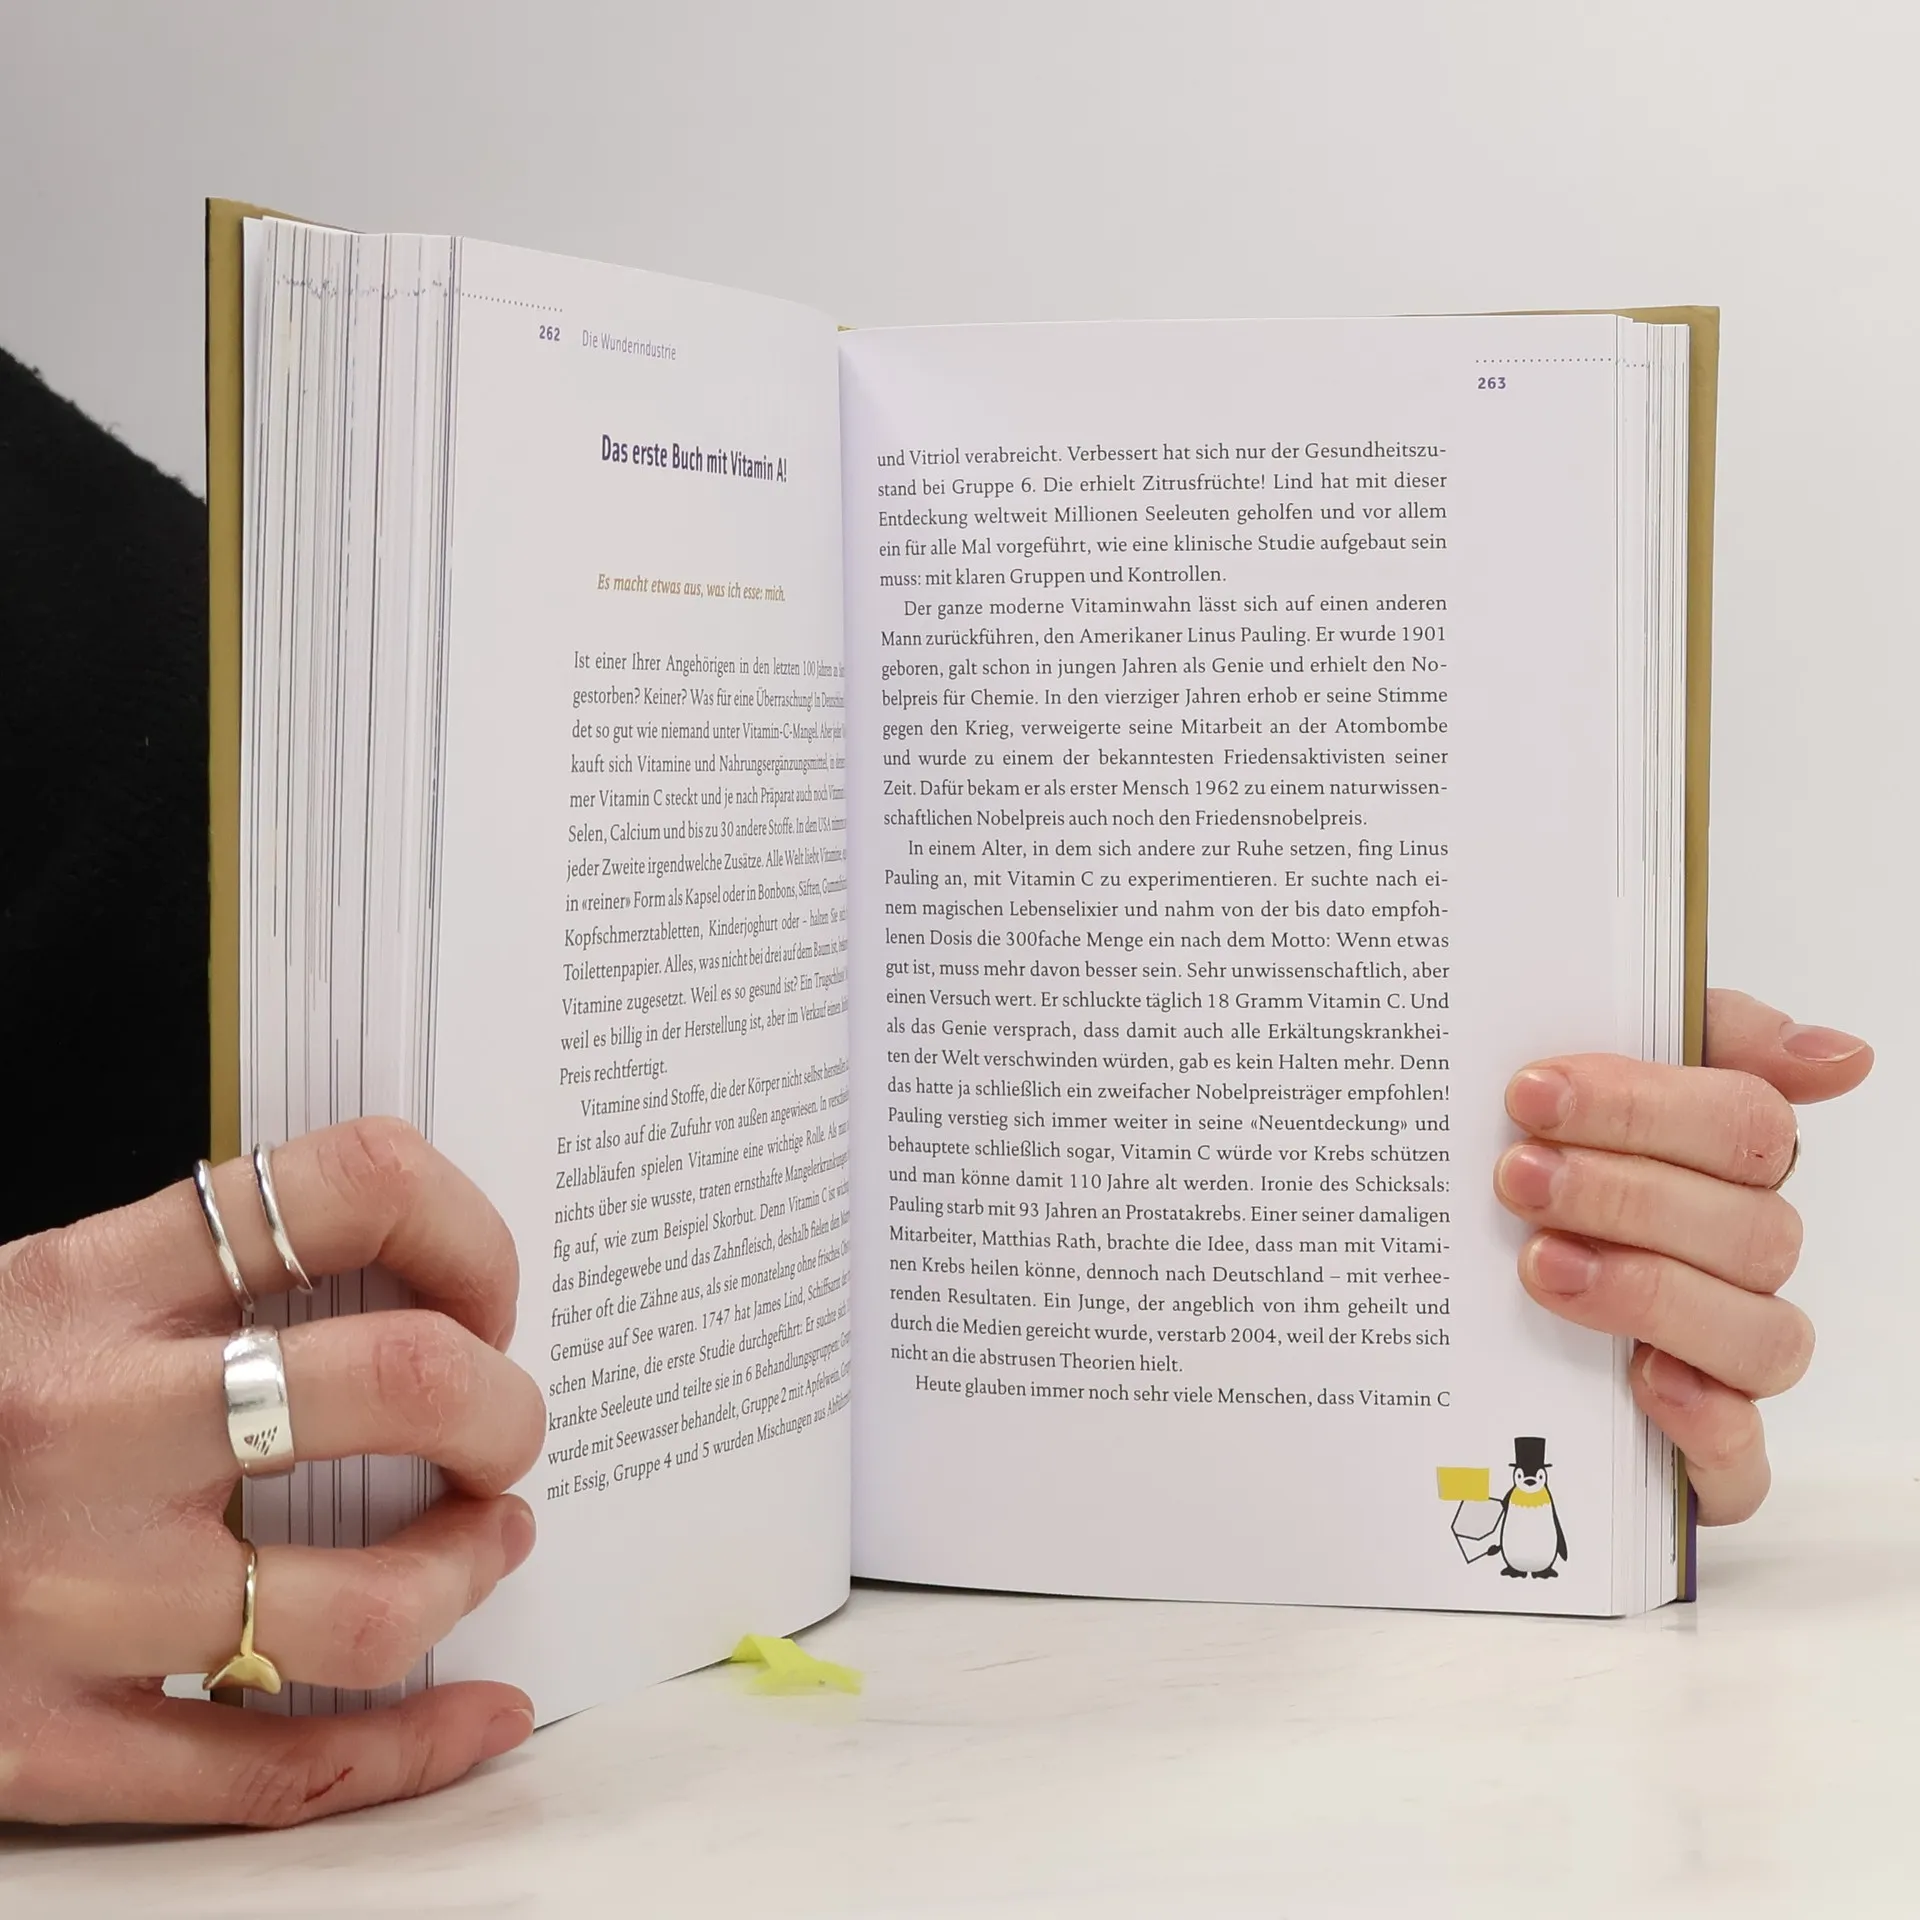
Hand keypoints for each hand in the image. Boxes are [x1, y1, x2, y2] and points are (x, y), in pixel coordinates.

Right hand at [0, 1119, 546, 1826]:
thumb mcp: (26, 1296)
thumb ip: (189, 1276)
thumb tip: (410, 1283)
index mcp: (82, 1289)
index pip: (351, 1189)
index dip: (468, 1235)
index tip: (484, 1293)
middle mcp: (82, 1431)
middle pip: (400, 1385)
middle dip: (503, 1410)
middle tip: (503, 1429)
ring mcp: (63, 1600)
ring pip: (366, 1606)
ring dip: (470, 1569)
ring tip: (483, 1540)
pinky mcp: (36, 1744)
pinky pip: (276, 1772)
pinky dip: (413, 1746)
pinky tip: (478, 1709)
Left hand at [1495, 990, 1871, 1524]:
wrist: (1432, 1294)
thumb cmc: (1535, 1166)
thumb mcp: (1588, 1077)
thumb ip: (1704, 1033)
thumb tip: (1841, 1057)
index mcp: (1724, 1166)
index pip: (1745, 1123)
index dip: (1643, 1104)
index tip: (1534, 1090)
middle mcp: (1739, 1260)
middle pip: (1750, 1227)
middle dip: (1625, 1193)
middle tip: (1518, 1175)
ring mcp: (1725, 1359)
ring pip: (1761, 1336)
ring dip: (1651, 1293)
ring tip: (1537, 1264)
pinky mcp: (1698, 1453)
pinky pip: (1742, 1460)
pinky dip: (1704, 1423)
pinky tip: (1642, 1381)